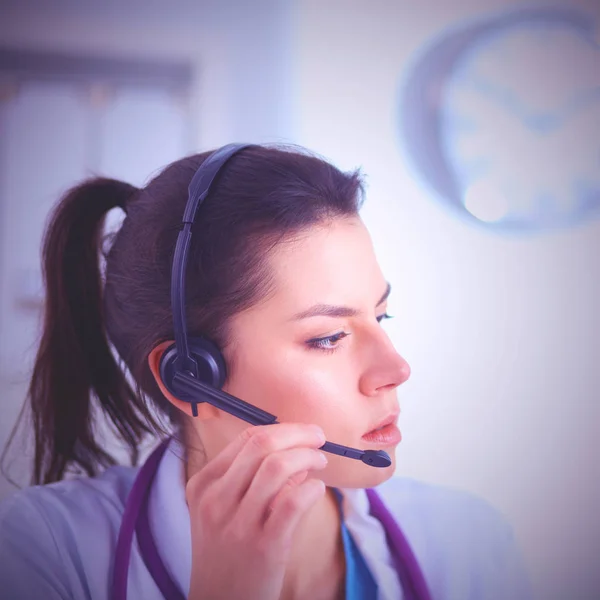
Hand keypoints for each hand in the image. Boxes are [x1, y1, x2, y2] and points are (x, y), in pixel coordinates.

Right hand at [186, 422, 328, 599]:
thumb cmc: (226, 552)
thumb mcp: (223, 511)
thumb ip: (250, 478)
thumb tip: (295, 452)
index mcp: (204, 484)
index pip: (246, 438)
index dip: (282, 429)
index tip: (303, 431)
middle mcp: (216, 499)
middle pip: (261, 445)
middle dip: (298, 434)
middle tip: (319, 437)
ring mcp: (238, 523)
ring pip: (277, 467)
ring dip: (308, 457)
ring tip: (320, 462)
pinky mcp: (263, 546)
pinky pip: (293, 502)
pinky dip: (311, 488)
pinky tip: (317, 489)